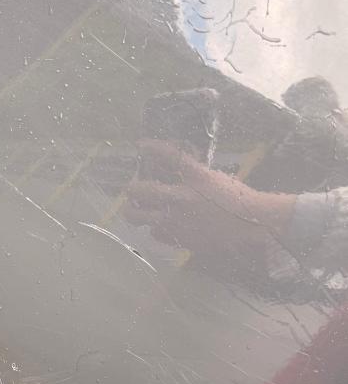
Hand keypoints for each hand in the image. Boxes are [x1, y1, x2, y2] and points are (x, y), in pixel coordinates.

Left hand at [125, 140, 294, 263]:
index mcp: (195, 178)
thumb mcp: (213, 177)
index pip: (168, 156)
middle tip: (131, 188)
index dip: (151, 147)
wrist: (252, 224)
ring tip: (135, 210)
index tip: (140, 144)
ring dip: (133, 211)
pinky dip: (156, 229)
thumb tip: (171, 170)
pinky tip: (161, 225)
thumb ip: (191, 175)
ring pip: (139, 217)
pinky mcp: (180, 238)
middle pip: (140, 191)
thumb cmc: (237, 198)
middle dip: (131, 188)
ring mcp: (177, 220)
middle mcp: (181, 198)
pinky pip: (156, 233)